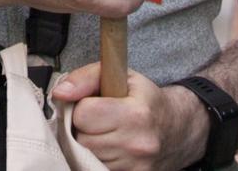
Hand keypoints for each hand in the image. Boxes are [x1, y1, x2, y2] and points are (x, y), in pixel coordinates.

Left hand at [52, 65, 203, 170]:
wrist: (177, 128)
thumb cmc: (143, 98)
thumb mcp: (119, 75)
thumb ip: (85, 78)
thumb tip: (59, 93)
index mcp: (135, 114)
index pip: (84, 115)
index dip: (82, 107)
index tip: (92, 104)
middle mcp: (138, 144)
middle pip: (83, 140)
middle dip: (83, 128)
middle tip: (97, 120)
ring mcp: (137, 166)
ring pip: (88, 158)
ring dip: (89, 146)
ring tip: (104, 133)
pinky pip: (98, 169)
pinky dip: (98, 159)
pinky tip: (108, 148)